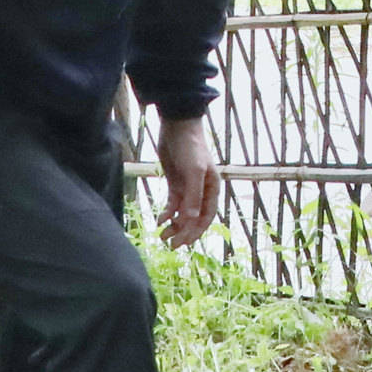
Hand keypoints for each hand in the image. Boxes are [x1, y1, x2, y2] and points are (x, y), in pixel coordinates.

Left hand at [156, 117, 219, 248]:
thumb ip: (193, 196)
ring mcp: (188, 187)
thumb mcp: (193, 172)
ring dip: (174, 226)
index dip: (196, 232)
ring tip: (162, 236)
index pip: (206, 217)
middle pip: (194, 218)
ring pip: (182, 213)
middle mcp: (202, 191)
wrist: (177, 126)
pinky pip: (173, 204)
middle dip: (183, 232)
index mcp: (212, 189)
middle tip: (170, 245)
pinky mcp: (175, 183)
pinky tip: (159, 220)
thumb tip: (192, 221)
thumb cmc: (190, 147)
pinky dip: (167, 213)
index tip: (183, 244)